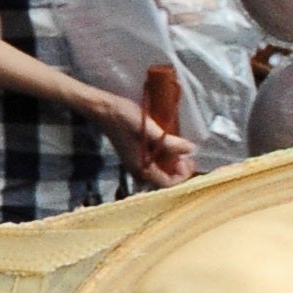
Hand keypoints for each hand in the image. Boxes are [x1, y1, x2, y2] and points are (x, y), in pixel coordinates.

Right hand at [76, 85, 196, 185]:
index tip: (189, 159)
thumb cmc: (123, 117)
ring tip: (179, 149)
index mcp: (140, 167)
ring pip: (160, 173)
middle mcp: (137, 169)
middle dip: (179, 170)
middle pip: (164, 180)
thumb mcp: (147, 128)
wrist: (102, 108)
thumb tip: (191, 149)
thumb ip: (168, 142)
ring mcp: (135, 163)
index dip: (183, 175)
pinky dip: (164, 159)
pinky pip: (154, 165)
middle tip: (187, 154)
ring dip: (172, 165)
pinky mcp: (134, 155)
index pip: (168, 183)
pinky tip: (168, 146)